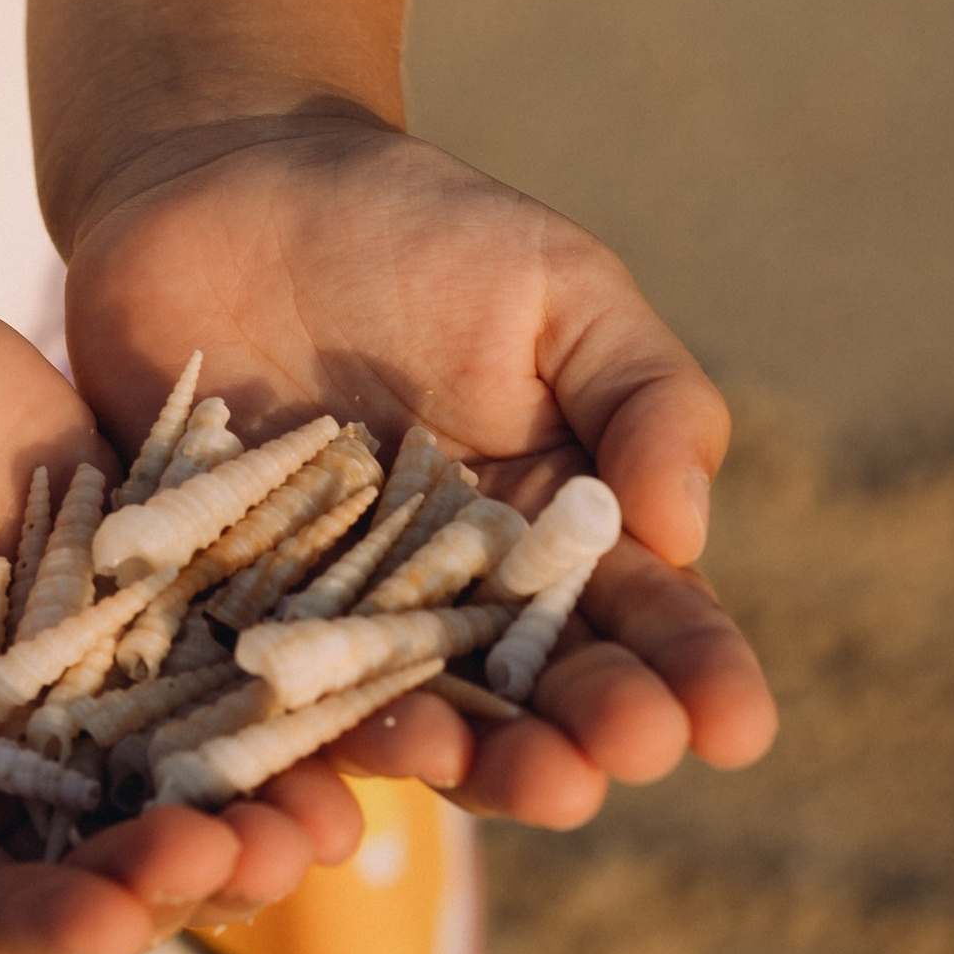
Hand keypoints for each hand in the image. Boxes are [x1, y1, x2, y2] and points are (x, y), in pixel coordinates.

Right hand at [0, 275, 363, 953]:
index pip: (4, 913)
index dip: (63, 925)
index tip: (115, 917)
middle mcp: (34, 788)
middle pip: (128, 867)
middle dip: (193, 877)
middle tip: (256, 862)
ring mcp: (112, 701)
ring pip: (204, 781)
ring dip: (266, 810)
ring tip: (321, 817)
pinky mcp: (172, 613)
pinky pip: (242, 664)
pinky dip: (297, 690)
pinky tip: (354, 695)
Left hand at [63, 108, 776, 828]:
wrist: (222, 183)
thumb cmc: (413, 228)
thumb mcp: (556, 288)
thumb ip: (641, 396)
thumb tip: (688, 530)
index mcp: (558, 531)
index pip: (645, 620)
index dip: (693, 678)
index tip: (732, 727)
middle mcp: (458, 598)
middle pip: (534, 696)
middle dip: (579, 742)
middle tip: (603, 765)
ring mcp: (339, 617)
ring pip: (413, 715)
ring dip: (463, 757)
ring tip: (497, 769)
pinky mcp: (223, 613)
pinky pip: (263, 694)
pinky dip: (299, 740)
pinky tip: (333, 758)